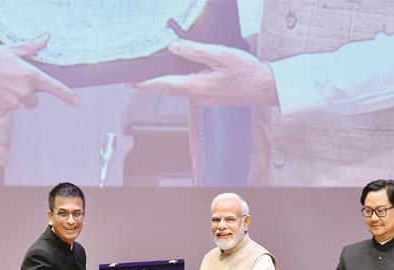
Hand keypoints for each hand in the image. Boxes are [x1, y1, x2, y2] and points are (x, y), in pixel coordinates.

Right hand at [0, 35, 78, 115]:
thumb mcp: (10, 50)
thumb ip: (31, 47)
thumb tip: (46, 38)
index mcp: (29, 75)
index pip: (54, 87)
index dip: (67, 95)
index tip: (75, 101)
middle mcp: (24, 92)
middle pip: (33, 100)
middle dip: (25, 94)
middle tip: (8, 82)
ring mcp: (13, 104)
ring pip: (16, 104)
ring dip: (9, 97)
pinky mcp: (1, 112)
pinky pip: (4, 110)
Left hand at [134, 39, 277, 106]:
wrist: (263, 88)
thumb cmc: (246, 72)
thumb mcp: (219, 55)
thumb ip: (194, 51)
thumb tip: (174, 48)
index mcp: (195, 86)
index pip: (162, 84)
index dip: (144, 83)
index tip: (130, 82)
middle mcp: (196, 96)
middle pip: (169, 85)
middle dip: (156, 79)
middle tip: (143, 70)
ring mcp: (202, 99)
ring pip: (181, 86)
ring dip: (172, 77)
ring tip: (165, 65)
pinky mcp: (209, 97)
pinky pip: (191, 87)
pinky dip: (185, 78)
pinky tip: (190, 69)